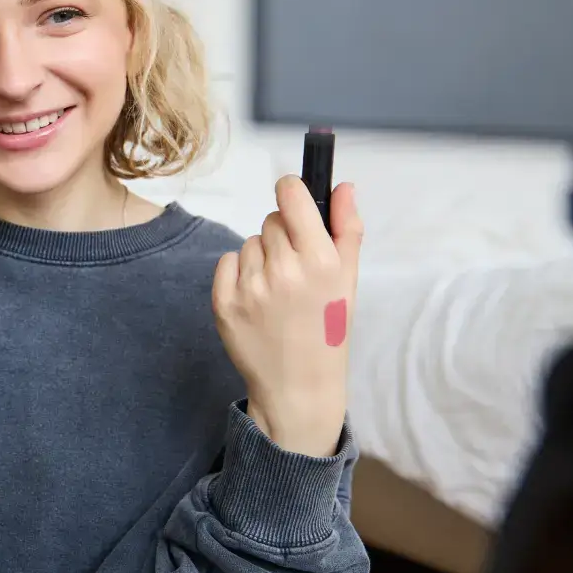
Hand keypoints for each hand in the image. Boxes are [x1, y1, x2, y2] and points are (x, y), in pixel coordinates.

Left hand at [211, 177, 362, 456]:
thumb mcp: (348, 281)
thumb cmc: (328, 329)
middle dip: (284, 237)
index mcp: (319, 260)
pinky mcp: (224, 302)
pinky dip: (239, 274)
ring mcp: (250, 287)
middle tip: (295, 271)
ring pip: (250, 242)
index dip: (291, 193)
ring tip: (278, 291)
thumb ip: (347, 229)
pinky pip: (227, 262)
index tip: (294, 203)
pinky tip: (257, 299)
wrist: (298, 385)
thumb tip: (342, 186)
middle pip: (271, 219)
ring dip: (262, 258)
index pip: (290, 195)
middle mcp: (283, 270)